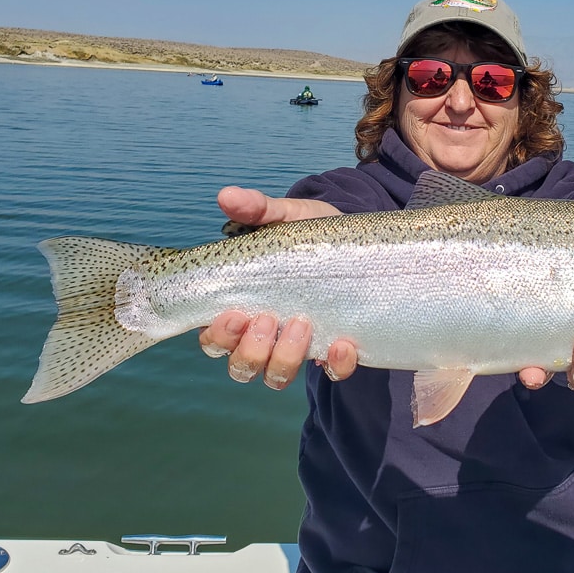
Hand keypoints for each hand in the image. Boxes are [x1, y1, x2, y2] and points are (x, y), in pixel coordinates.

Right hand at [198, 187, 356, 388]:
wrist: (359, 239)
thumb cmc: (309, 233)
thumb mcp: (286, 218)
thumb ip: (258, 210)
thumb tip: (227, 196)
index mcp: (243, 307)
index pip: (214, 338)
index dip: (218, 335)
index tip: (235, 313)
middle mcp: (265, 335)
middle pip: (241, 366)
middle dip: (250, 350)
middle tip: (268, 318)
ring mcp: (300, 346)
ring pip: (277, 376)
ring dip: (284, 358)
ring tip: (301, 322)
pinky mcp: (335, 348)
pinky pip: (332, 372)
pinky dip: (335, 365)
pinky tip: (342, 344)